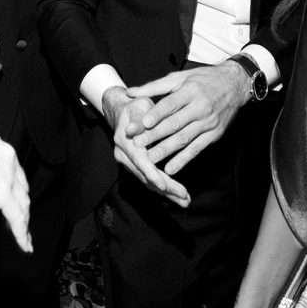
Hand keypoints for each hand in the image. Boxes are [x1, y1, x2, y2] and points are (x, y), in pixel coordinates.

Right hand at [0, 127, 31, 252]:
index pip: (12, 171)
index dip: (14, 187)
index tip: (12, 198)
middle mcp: (9, 159)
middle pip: (21, 188)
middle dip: (21, 204)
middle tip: (21, 220)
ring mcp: (7, 176)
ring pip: (22, 204)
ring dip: (23, 221)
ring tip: (24, 237)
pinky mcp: (2, 193)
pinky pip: (16, 217)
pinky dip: (21, 233)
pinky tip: (24, 244)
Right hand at [102, 86, 189, 206]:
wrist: (121, 111)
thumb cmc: (135, 107)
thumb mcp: (138, 107)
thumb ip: (138, 119)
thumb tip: (132, 130)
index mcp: (125, 142)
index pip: (140, 162)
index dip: (152, 174)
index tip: (164, 185)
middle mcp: (124, 156)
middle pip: (145, 177)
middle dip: (166, 189)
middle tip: (184, 198)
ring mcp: (128, 163)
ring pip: (148, 181)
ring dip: (167, 192)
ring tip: (185, 200)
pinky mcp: (135, 166)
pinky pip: (149, 179)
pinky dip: (163, 187)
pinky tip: (177, 194)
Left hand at [126, 61, 248, 173]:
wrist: (236, 84)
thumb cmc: (204, 79)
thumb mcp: (181, 77)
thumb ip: (155, 86)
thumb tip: (130, 92)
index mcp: (191, 90)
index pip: (170, 104)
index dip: (156, 114)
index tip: (142, 123)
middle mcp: (200, 107)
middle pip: (175, 123)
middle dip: (155, 135)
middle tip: (138, 144)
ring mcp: (208, 122)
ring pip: (184, 138)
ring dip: (166, 150)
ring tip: (150, 159)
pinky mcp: (214, 134)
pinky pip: (197, 149)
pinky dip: (183, 159)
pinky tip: (171, 168)